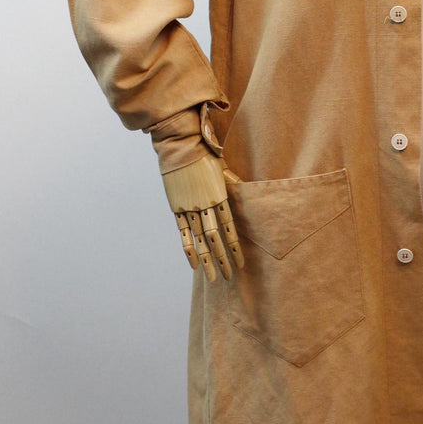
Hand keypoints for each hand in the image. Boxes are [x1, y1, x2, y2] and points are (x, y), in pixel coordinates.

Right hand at [161, 154, 244, 280]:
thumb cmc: (204, 154)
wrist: (180, 146)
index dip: (235, 247)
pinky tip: (194, 265)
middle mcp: (206, 205)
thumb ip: (232, 183)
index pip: (230, 228)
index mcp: (220, 196)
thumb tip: (245, 189)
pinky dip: (188, 249)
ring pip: (200, 239)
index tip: (241, 263)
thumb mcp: (222, 168)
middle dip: (223, 259)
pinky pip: (183, 233)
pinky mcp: (177, 208)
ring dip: (207, 260)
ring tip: (213, 278)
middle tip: (229, 277)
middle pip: (215, 238)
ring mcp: (190, 207)